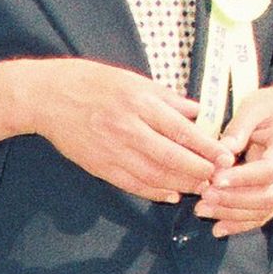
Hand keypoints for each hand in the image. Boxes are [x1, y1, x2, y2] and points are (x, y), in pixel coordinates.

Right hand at [0, 58, 225, 204]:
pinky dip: (154, 191)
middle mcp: (127, 128)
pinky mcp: (99, 166)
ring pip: (154, 175)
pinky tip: (171, 194)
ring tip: (201, 188)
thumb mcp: (132, 79)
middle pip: (172, 157)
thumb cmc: (91, 82)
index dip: (206, 147)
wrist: (47, 97)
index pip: (181, 130)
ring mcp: (112, 150)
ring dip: (181, 184)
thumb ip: (166, 98)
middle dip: (199, 171)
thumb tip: (198, 112)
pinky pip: (132, 184)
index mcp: (138, 102)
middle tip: (220, 178)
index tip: (225, 157)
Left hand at [198, 82, 272, 235]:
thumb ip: (238, 127)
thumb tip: (221, 152)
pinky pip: (261, 215)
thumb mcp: (254, 106)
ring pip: (263, 210)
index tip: (215, 179)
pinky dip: (240, 224)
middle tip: (204, 196)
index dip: (242, 178)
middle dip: (233, 200)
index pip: (268, 170)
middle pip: (267, 196)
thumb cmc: (271, 107)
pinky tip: (217, 228)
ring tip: (202, 210)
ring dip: (232, 215)